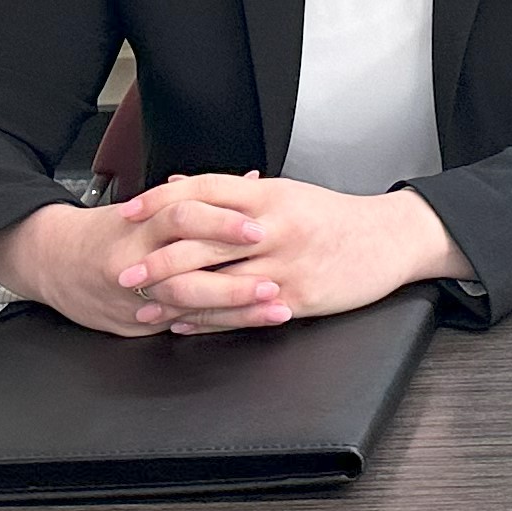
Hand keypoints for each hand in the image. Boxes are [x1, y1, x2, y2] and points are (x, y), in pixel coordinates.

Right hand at [0, 186, 277, 337]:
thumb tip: (252, 183)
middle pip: (189, 271)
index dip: (222, 224)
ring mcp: (135, 298)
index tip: (259, 228)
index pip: (183, 218)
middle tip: (275, 281)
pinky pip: (180, 326)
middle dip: (236, 280)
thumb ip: (200, 198)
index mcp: (140, 225)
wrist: (52, 261)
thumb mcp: (146, 205)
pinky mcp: (136, 325)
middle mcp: (135, 262)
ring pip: (190, 306)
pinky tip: (246, 326)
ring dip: (237, 311)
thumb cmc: (107, 229)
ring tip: (274, 310)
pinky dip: (215, 325)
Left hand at [119, 172, 472, 333]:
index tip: (129, 213)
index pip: (203, 190)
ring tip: (143, 304)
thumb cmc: (334, 218)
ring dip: (174, 295)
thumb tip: (182, 187)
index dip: (161, 200)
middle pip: (202, 238)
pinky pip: (241, 311)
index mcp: (268, 194)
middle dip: (157, 257)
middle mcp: (272, 226)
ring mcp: (283, 264)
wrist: (388, 239)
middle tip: (124, 271)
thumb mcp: (285, 193)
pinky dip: (207, 319)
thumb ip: (236, 193)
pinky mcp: (295, 297)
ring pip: (217, 280)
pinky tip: (183, 322)